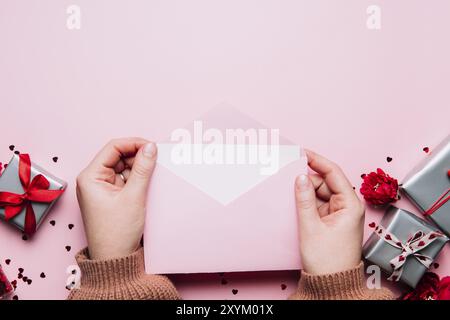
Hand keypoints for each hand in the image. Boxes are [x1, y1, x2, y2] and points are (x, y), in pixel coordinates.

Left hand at [76, 138, 156, 259]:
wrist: (115, 259)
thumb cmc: (117, 233)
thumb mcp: (133, 196)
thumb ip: (143, 169)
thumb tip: (150, 147)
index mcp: (90, 177)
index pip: (113, 148)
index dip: (133, 143)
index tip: (152, 146)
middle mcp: (93, 180)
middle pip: (118, 156)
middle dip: (137, 157)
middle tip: (156, 160)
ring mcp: (101, 188)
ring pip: (123, 167)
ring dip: (138, 169)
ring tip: (151, 176)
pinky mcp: (110, 196)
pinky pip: (125, 179)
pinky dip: (136, 179)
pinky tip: (146, 184)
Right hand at [295, 150, 364, 274]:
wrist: (330, 283)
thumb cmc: (327, 260)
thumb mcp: (311, 226)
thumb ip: (304, 199)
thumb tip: (300, 177)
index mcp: (350, 205)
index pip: (334, 173)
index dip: (317, 160)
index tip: (302, 152)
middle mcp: (347, 206)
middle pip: (325, 182)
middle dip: (308, 179)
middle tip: (288, 174)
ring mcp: (339, 213)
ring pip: (320, 192)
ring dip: (306, 191)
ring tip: (290, 191)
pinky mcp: (331, 220)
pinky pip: (318, 203)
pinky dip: (307, 201)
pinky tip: (295, 201)